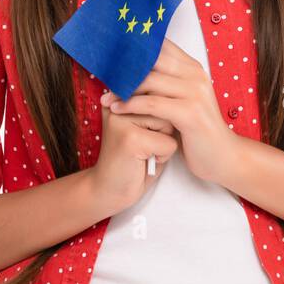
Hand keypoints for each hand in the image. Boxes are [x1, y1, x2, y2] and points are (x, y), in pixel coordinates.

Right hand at [89, 90, 178, 214]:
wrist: (108, 190)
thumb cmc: (133, 160)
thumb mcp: (145, 128)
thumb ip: (155, 110)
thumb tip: (174, 99)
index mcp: (120, 97)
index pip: (158, 93)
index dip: (160, 117)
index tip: (144, 133)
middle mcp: (117, 104)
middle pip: (165, 107)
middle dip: (164, 130)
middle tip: (143, 146)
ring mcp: (122, 121)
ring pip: (168, 124)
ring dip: (163, 142)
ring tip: (144, 152)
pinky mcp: (130, 139)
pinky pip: (168, 143)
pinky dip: (163, 156)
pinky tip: (144, 162)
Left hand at [104, 37, 240, 185]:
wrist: (223, 157)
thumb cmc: (197, 130)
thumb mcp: (182, 100)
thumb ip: (164, 83)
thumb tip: (131, 70)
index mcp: (192, 68)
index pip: (160, 45)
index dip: (134, 47)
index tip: (110, 54)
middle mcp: (195, 75)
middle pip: (152, 60)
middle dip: (124, 68)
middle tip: (102, 76)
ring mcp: (195, 93)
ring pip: (150, 81)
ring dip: (123, 89)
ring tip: (106, 98)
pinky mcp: (190, 113)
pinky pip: (153, 104)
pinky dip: (131, 105)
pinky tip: (116, 110)